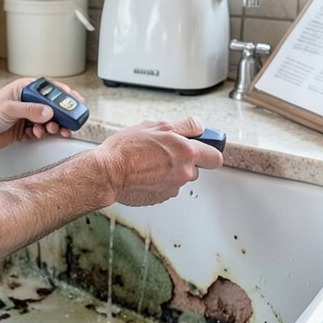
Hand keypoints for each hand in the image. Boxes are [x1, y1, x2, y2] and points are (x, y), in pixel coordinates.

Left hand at [0, 78, 84, 151]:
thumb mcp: (9, 109)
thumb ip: (30, 110)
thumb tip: (49, 112)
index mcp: (25, 89)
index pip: (51, 89)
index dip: (65, 95)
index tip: (77, 102)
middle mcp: (28, 102)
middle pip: (53, 107)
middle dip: (62, 115)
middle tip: (69, 122)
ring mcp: (27, 117)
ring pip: (49, 121)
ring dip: (53, 127)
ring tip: (52, 130)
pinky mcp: (25, 130)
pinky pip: (41, 132)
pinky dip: (42, 134)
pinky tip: (37, 134)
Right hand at [94, 117, 221, 205]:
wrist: (107, 172)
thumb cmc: (125, 149)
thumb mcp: (154, 126)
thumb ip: (183, 126)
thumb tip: (197, 127)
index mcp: (186, 151)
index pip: (215, 156)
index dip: (209, 151)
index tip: (205, 148)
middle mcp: (184, 171)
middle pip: (196, 168)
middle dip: (186, 161)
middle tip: (168, 153)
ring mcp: (173, 187)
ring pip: (180, 178)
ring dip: (171, 171)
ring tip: (149, 162)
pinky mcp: (162, 197)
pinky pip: (167, 187)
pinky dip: (159, 181)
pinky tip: (144, 173)